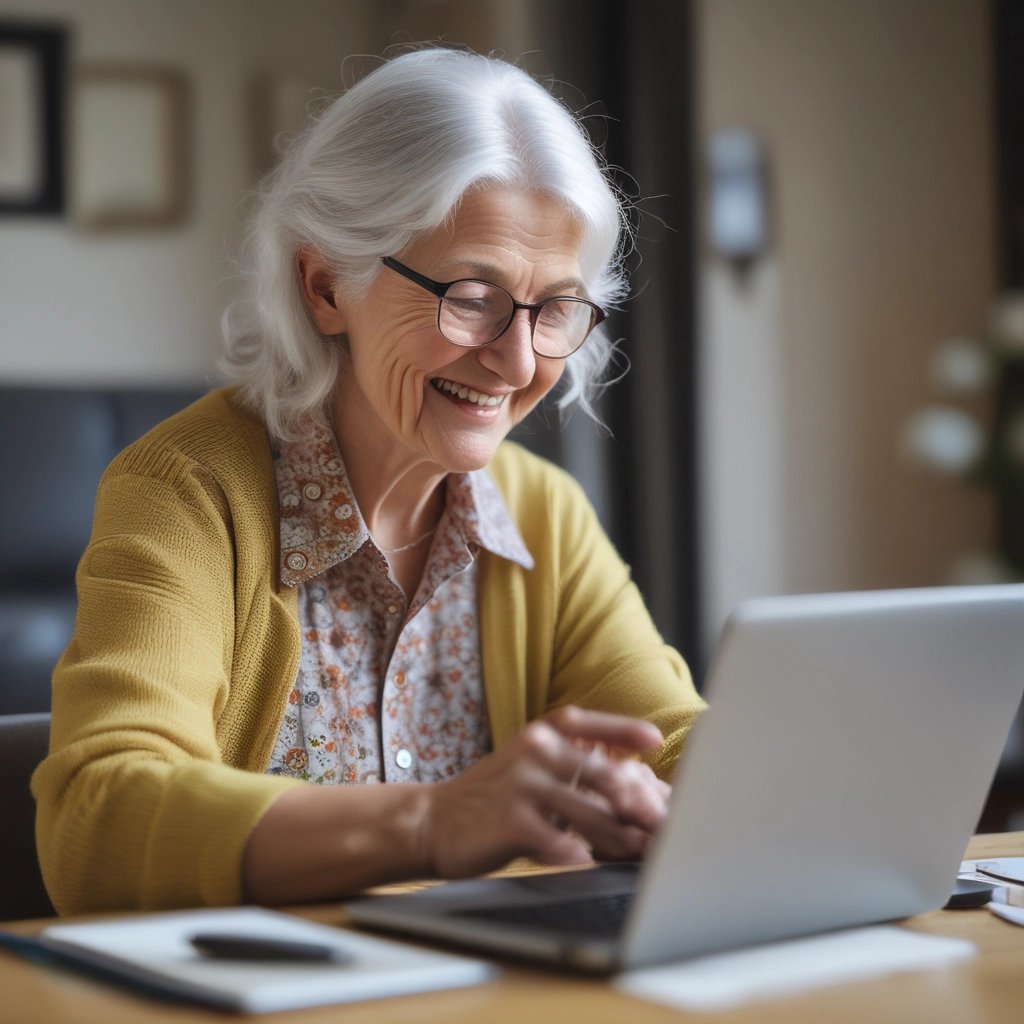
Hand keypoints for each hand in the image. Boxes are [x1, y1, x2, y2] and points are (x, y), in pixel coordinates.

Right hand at [418, 706, 670, 878]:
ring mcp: (522, 784)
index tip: (653, 741)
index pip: (589, 725)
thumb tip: (634, 788)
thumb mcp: (531, 768)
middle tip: (660, 823)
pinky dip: (577, 853)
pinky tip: (589, 862)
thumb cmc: (495, 798)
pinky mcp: (509, 821)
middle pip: (602, 774)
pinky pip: (555, 840)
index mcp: (541, 734)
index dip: (624, 731)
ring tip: (640, 852)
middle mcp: (534, 751)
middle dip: (637, 802)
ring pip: (588, 812)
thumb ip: (574, 770)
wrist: (433, 821)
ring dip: (620, 836)